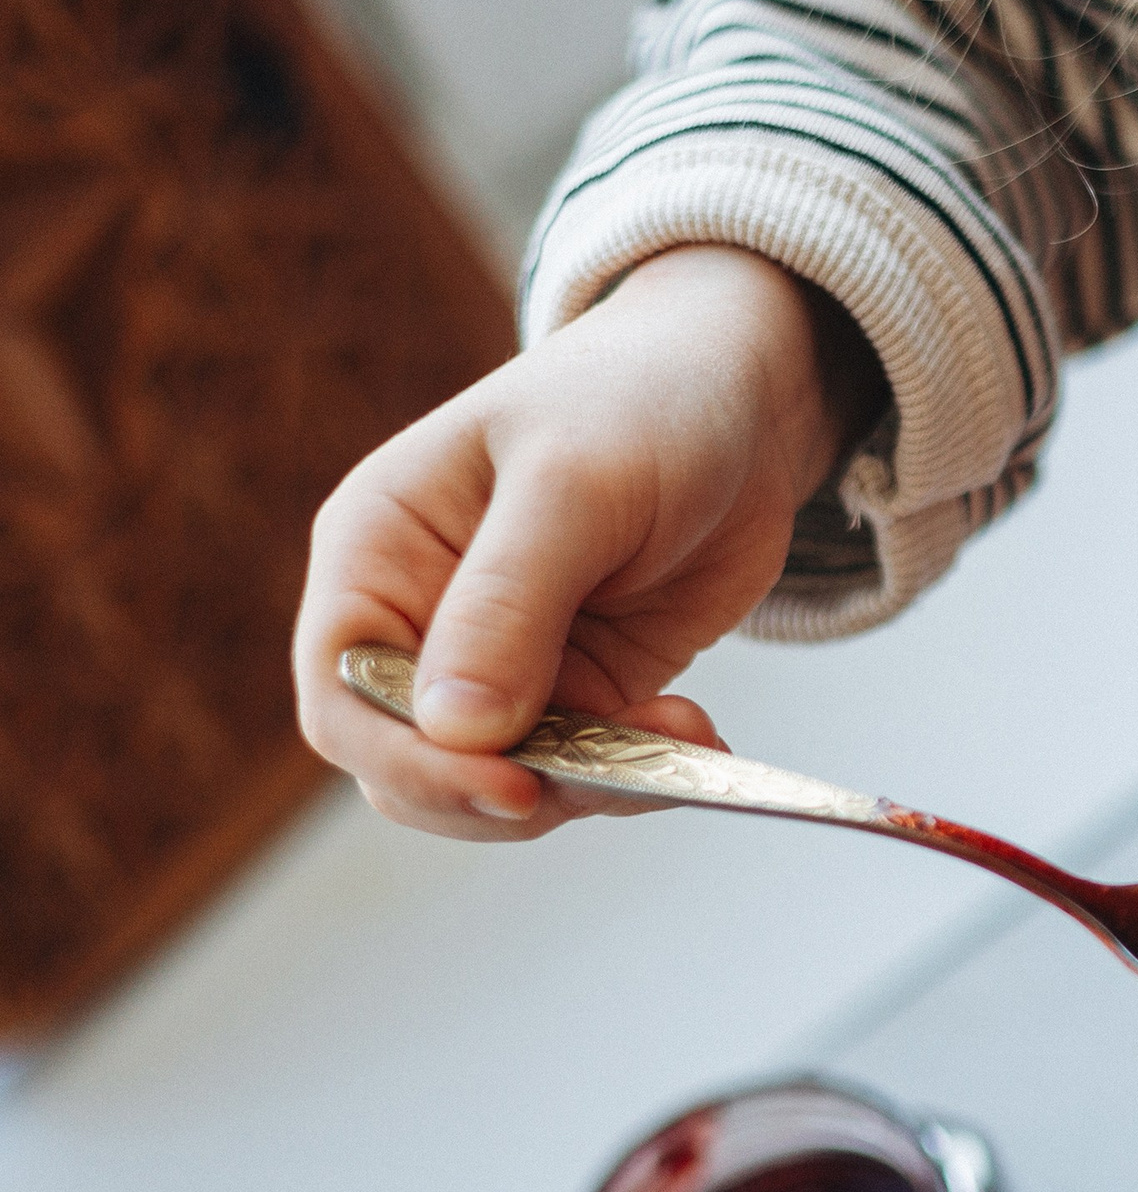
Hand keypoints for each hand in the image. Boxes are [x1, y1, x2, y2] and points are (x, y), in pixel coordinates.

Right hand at [292, 244, 879, 838]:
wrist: (741, 400)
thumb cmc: (639, 403)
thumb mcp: (573, 486)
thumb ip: (507, 604)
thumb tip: (453, 730)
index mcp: (378, 552)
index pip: (342, 695)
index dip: (410, 760)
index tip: (509, 783)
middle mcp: (422, 620)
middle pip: (412, 765)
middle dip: (502, 792)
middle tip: (604, 780)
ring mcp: (503, 665)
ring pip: (501, 784)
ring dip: (589, 787)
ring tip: (680, 736)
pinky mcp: (581, 690)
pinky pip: (587, 770)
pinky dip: (641, 775)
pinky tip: (700, 735)